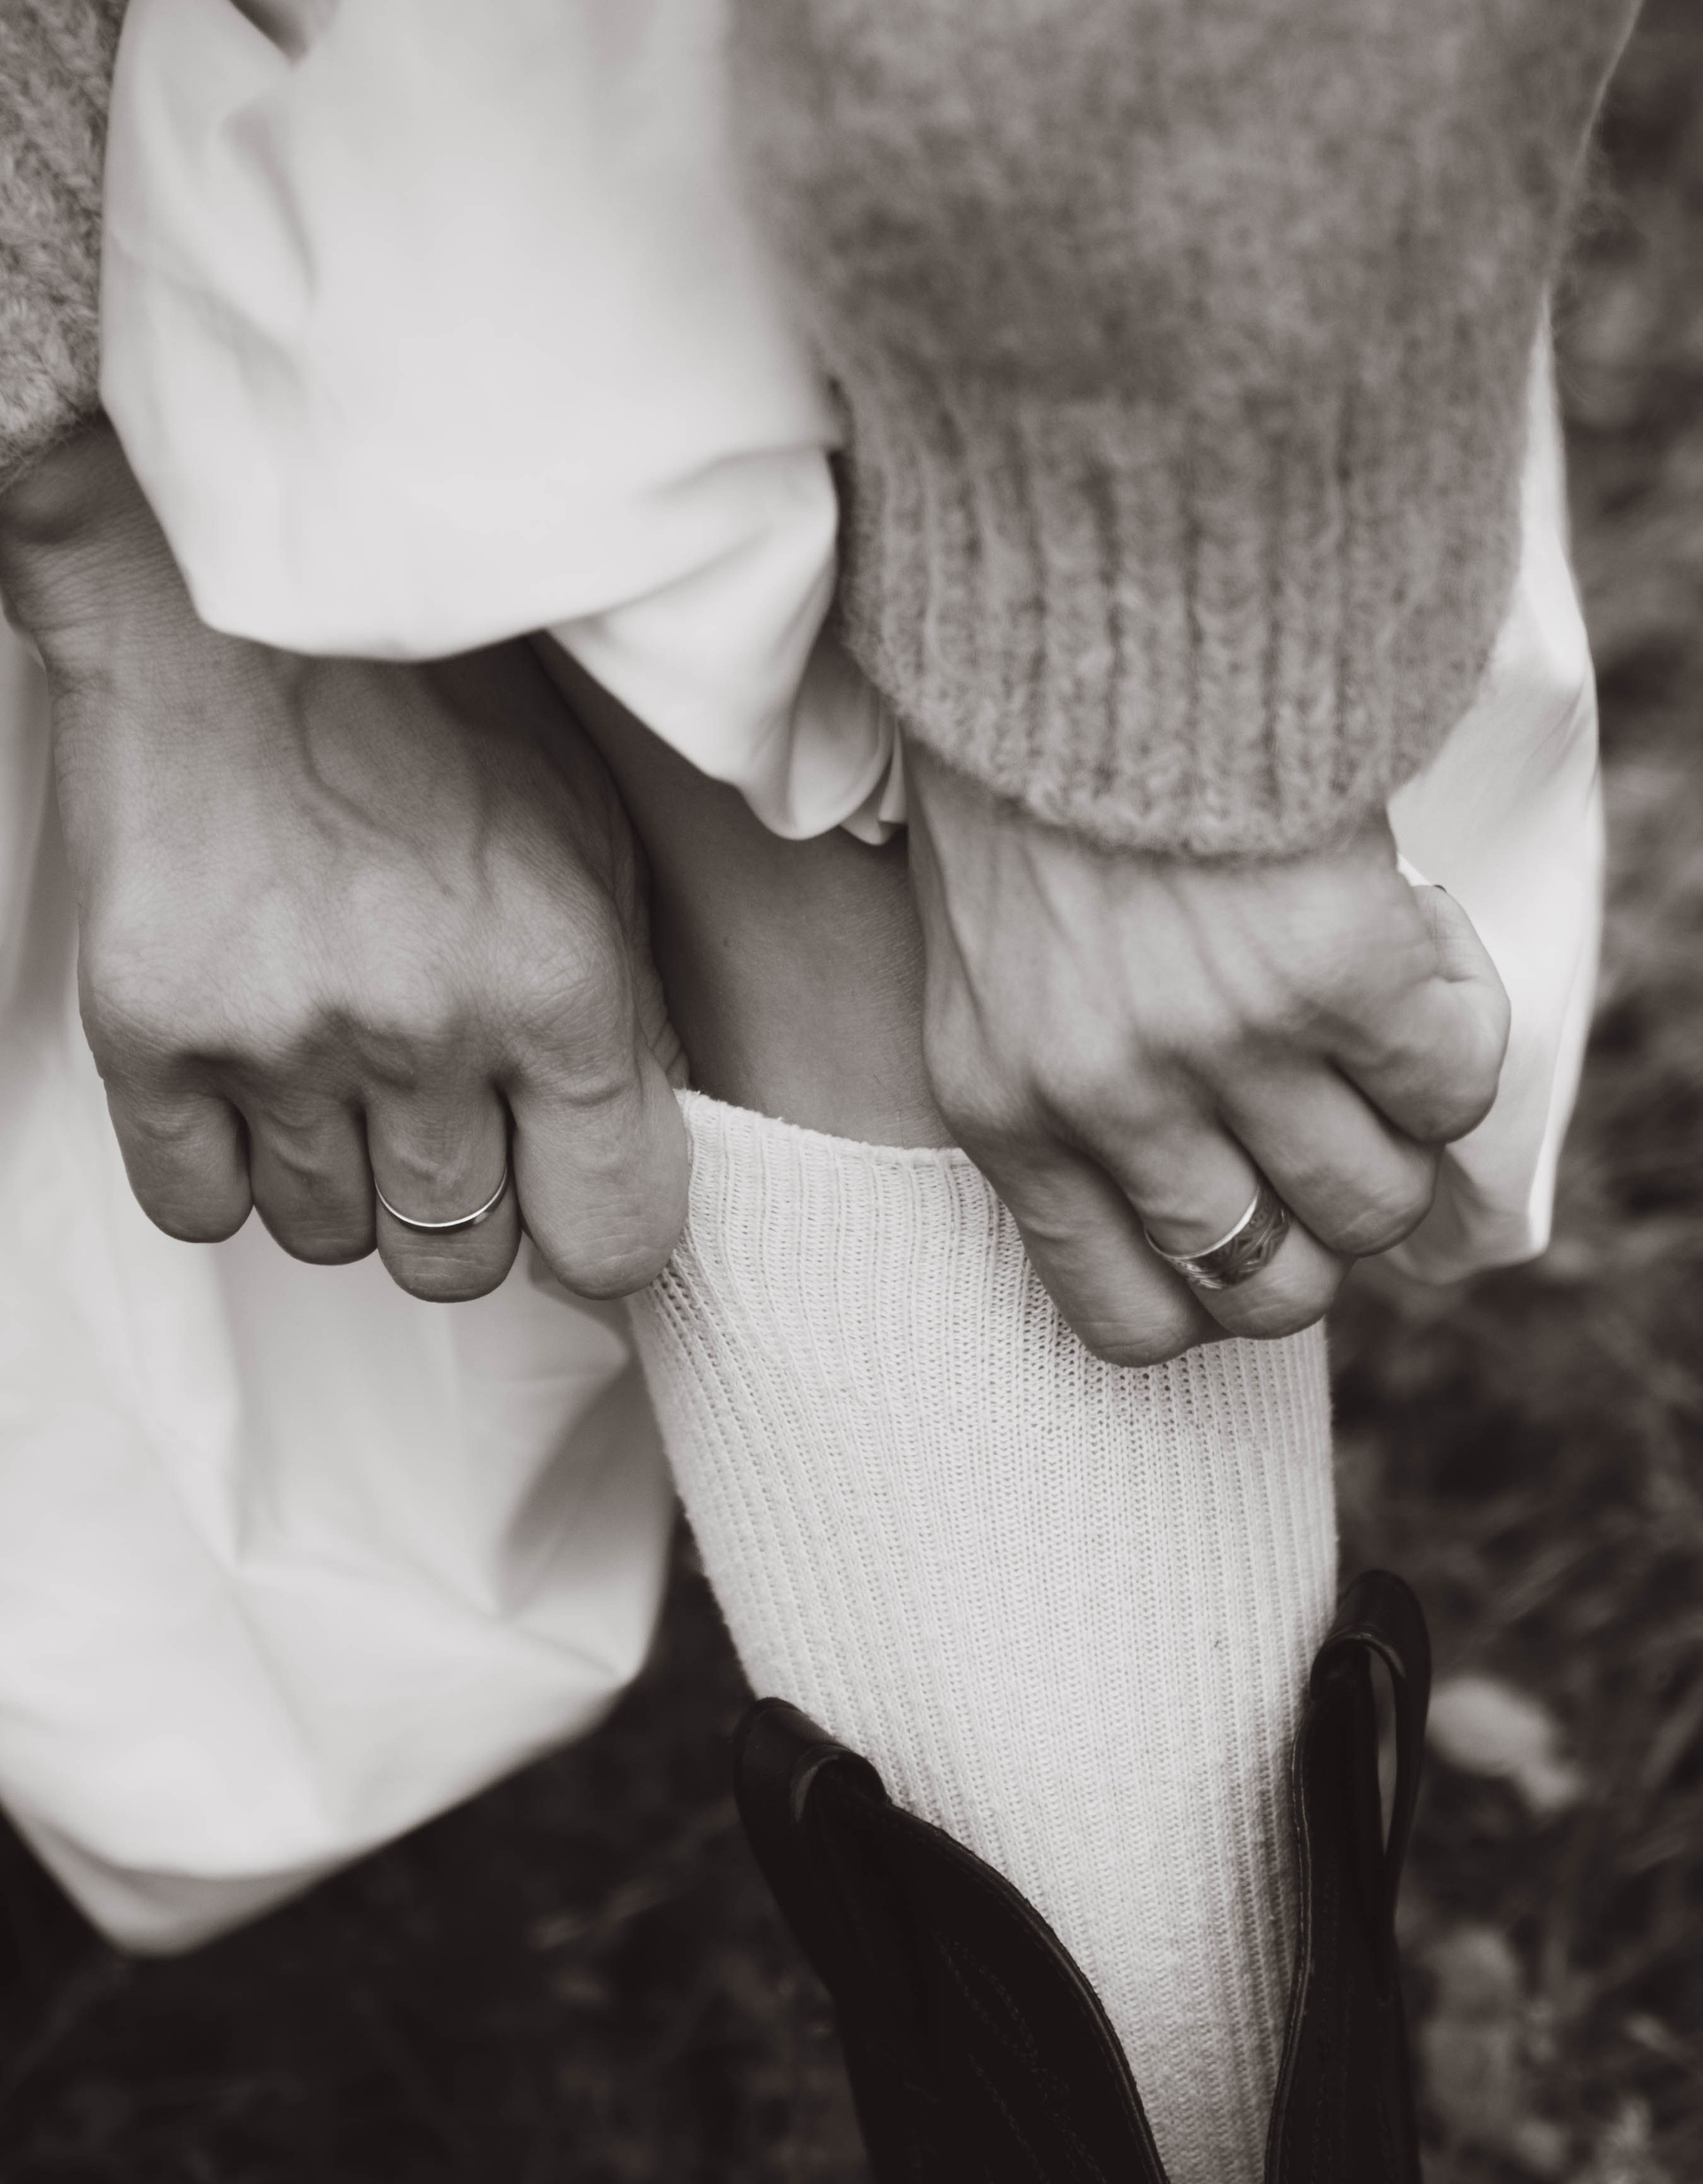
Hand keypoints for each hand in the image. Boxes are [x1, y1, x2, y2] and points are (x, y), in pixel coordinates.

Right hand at [0, 424, 686, 1303]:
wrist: (238, 580)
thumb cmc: (432, 698)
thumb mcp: (593, 841)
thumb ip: (620, 1018)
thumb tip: (625, 1170)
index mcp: (561, 980)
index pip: (612, 1235)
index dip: (595, 1241)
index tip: (574, 1212)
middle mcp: (425, 1025)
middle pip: (458, 1258)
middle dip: (463, 1208)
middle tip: (446, 1113)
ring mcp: (277, 1037)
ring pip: (330, 1236)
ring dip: (345, 1178)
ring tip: (341, 1057)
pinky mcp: (148, 1029)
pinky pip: (199, 1208)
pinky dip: (229, 1171)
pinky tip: (254, 1080)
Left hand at [907, 746, 1509, 1365]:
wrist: (1078, 591)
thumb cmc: (1027, 770)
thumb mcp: (994, 960)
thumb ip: (1065, 1090)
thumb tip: (1206, 1197)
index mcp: (1005, 1109)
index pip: (1134, 1319)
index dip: (1216, 1293)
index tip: (1248, 1218)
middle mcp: (1110, 1100)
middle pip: (1277, 1286)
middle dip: (1326, 1226)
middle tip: (1333, 1125)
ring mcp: (1229, 1044)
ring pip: (1379, 1202)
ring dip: (1402, 1132)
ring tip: (1372, 1026)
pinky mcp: (1341, 970)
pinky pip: (1454, 1083)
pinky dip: (1458, 1026)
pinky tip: (1410, 942)